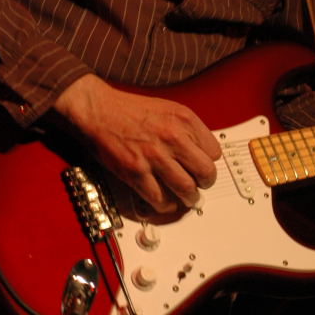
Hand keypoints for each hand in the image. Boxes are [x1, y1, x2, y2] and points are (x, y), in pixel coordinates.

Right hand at [52, 74, 220, 212]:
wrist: (100, 110)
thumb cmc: (131, 109)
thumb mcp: (168, 109)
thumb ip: (187, 129)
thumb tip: (201, 151)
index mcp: (184, 120)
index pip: (214, 151)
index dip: (209, 161)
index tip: (204, 166)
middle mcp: (173, 137)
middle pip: (206, 172)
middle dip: (206, 183)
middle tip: (201, 185)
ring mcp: (155, 156)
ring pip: (186, 188)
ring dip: (190, 198)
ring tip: (188, 199)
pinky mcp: (136, 172)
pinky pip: (160, 198)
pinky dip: (166, 205)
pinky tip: (166, 202)